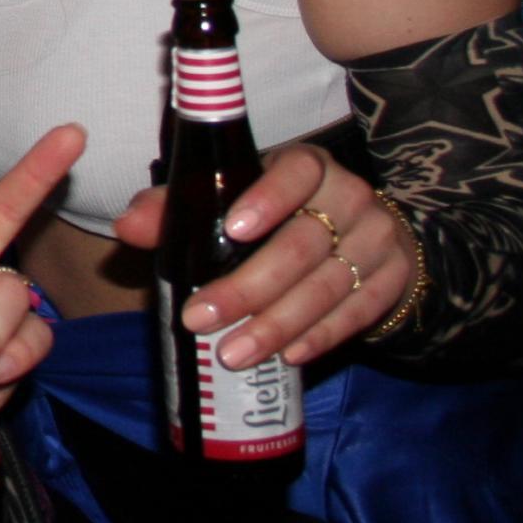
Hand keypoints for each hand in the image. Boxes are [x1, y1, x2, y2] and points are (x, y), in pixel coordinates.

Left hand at [111, 143, 412, 368]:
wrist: (364, 234)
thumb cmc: (280, 212)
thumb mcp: (233, 197)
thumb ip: (177, 207)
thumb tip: (127, 227)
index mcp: (308, 166)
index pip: (296, 172)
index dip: (267, 199)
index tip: (232, 229)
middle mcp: (350, 196)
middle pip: (302, 245)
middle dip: (250, 287)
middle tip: (201, 318)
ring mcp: (378, 239)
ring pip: (329, 285)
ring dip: (278, 324)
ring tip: (233, 352)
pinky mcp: (394, 278)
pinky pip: (358, 312)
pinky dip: (321, 336)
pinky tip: (287, 356)